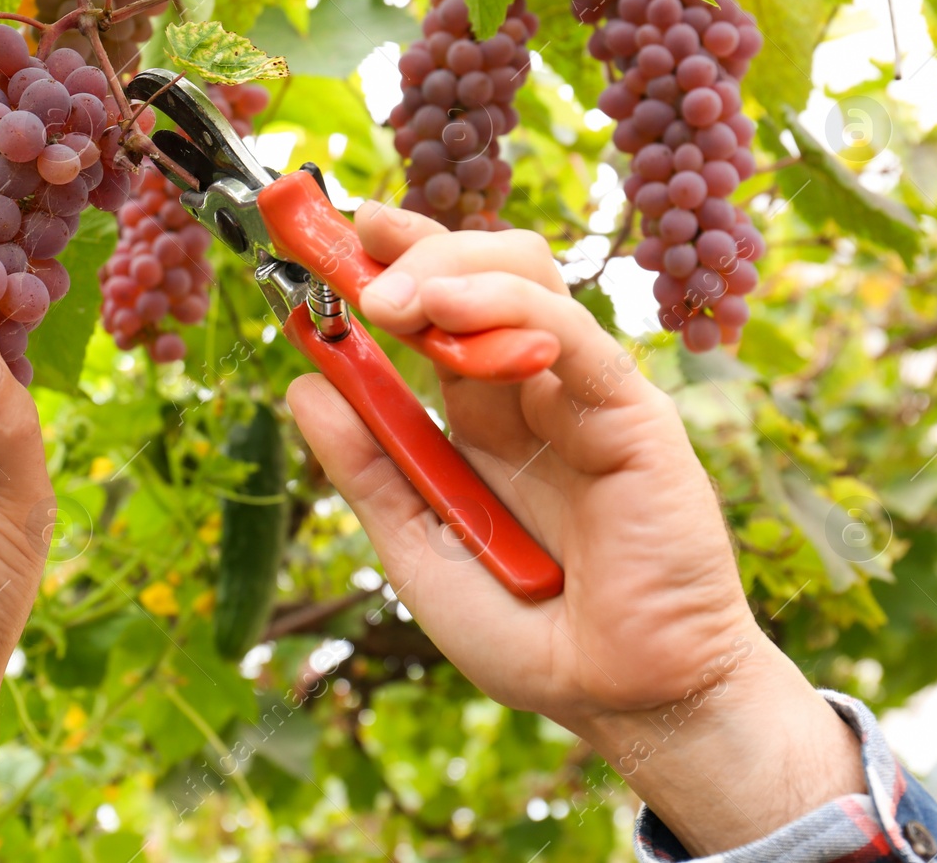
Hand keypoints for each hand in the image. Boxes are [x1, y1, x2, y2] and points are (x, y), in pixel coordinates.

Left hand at [288, 202, 862, 854]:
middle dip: (415, 250)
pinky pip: (575, 338)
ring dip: (451, 269)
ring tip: (387, 298)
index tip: (330, 235)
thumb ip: (366, 467)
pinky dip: (510, 308)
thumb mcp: (416, 546)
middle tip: (352, 259)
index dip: (390, 264)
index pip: (438, 312)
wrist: (622, 701)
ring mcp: (584, 396)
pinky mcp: (633, 416)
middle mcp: (532, 392)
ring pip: (528, 281)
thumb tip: (302, 384)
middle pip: (482, 274)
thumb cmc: (525, 633)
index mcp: (482, 417)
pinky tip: (450, 310)